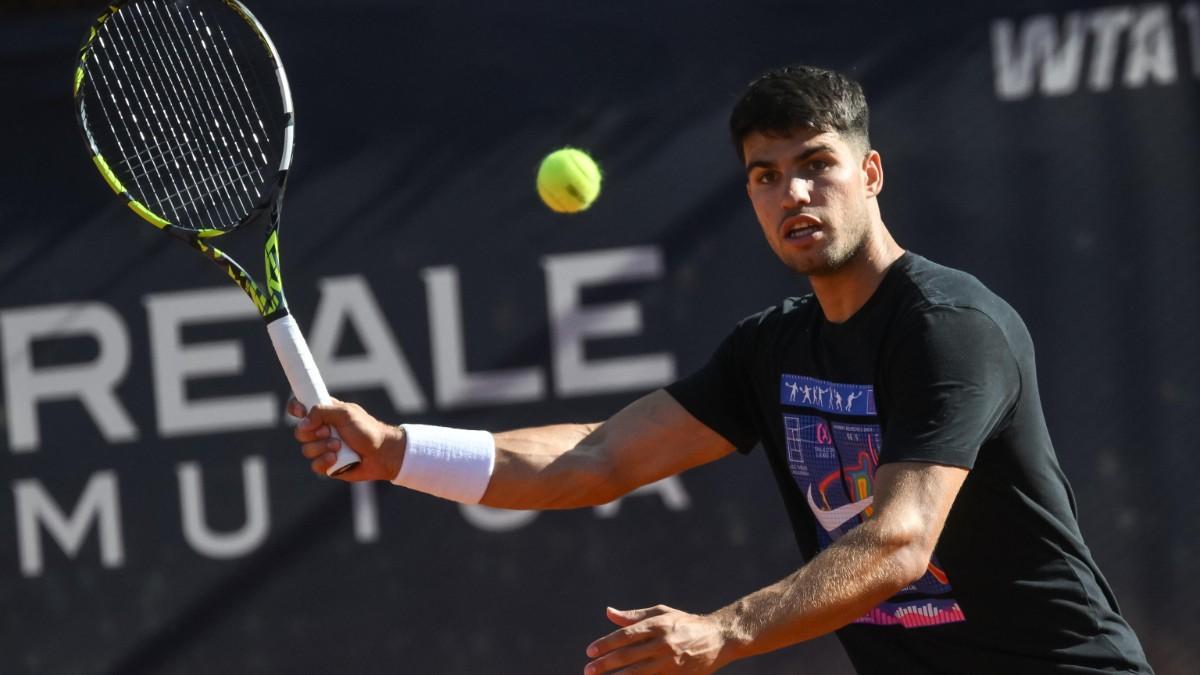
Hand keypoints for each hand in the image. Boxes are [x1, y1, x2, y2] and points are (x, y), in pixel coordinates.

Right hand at [288, 397, 404, 481]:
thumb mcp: (345, 414)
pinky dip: (324, 462)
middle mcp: (322, 429)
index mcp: (325, 413)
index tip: (300, 411)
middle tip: (329, 431)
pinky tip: (336, 459)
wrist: (382, 454)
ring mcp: (324, 448)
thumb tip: (303, 423)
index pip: (301, 407)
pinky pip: (314, 465)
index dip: (296, 408)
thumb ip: (322, 412)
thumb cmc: (367, 430)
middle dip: (313, 433)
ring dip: (322, 447)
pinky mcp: (327, 464)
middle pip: (300, 431)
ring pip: (306, 450)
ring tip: (339, 446)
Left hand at [585, 605, 729, 673]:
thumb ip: (634, 616)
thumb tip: (609, 613)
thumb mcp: (661, 614)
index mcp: (658, 625)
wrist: (718, 639)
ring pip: (637, 673)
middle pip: (628, 656)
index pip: (625, 635)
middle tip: (588, 670)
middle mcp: (663, 643)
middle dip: (605, 664)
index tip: (590, 651)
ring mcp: (670, 663)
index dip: (606, 644)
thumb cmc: (685, 624)